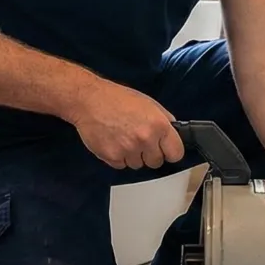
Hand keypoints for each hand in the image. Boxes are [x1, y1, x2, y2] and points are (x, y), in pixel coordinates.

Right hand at [69, 83, 184, 169]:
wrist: (89, 100)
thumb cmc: (118, 99)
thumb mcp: (148, 103)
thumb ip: (164, 120)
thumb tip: (174, 134)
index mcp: (158, 125)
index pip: (176, 153)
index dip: (170, 151)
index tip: (165, 150)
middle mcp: (145, 139)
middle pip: (156, 162)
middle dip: (150, 154)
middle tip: (139, 140)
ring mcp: (128, 150)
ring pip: (138, 165)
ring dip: (133, 156)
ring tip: (123, 138)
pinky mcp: (112, 157)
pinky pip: (121, 165)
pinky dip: (118, 157)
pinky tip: (113, 141)